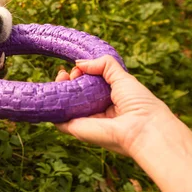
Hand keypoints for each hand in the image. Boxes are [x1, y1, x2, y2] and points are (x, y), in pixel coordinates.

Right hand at [55, 55, 176, 156]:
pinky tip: (49, 93)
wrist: (141, 128)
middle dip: (69, 80)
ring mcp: (85, 120)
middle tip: (67, 73)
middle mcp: (97, 110)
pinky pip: (58, 120)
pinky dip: (51, 109)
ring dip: (59, 90)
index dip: (82, 74)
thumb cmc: (138, 103)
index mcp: (110, 100)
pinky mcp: (75, 129)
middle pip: (76, 94)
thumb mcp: (122, 76)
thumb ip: (104, 65)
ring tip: (61, 77)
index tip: (79, 68)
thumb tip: (80, 63)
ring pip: (65, 105)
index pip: (90, 86)